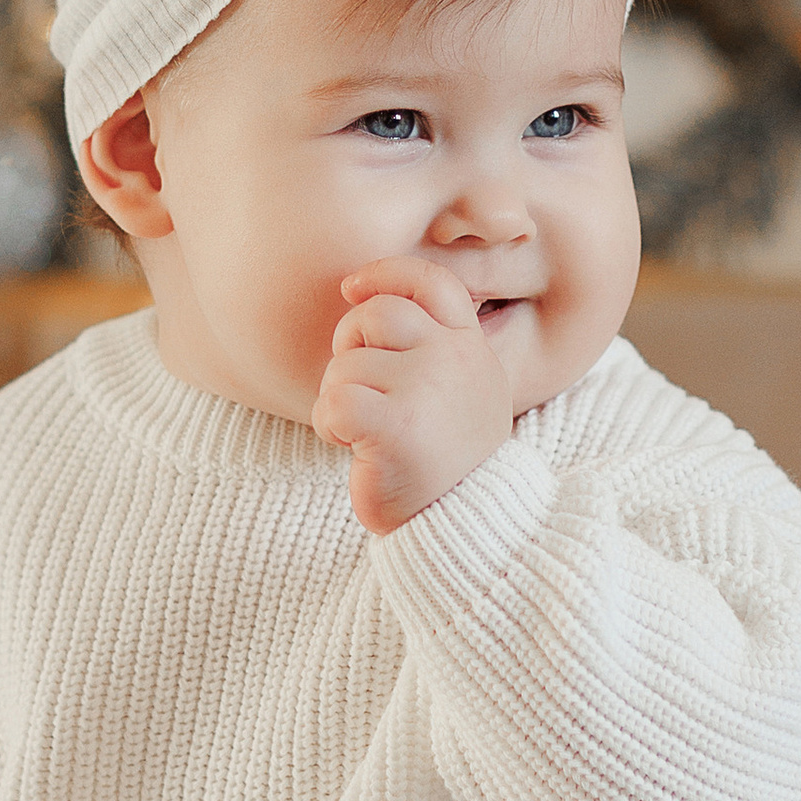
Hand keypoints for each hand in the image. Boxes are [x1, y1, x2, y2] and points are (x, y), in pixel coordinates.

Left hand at [316, 255, 515, 534]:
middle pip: (374, 314)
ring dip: (339, 399)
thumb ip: (433, 345)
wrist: (462, 526)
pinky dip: (329, 427)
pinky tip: (354, 448)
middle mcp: (454, 360)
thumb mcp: (461, 390)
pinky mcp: (394, 427)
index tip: (352, 290)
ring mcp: (426, 390)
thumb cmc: (445, 457)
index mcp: (470, 348)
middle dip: (350, 346)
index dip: (386, 275)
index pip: (431, 282)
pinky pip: (332, 403)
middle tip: (359, 388)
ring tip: (367, 433)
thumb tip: (365, 295)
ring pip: (345, 366)